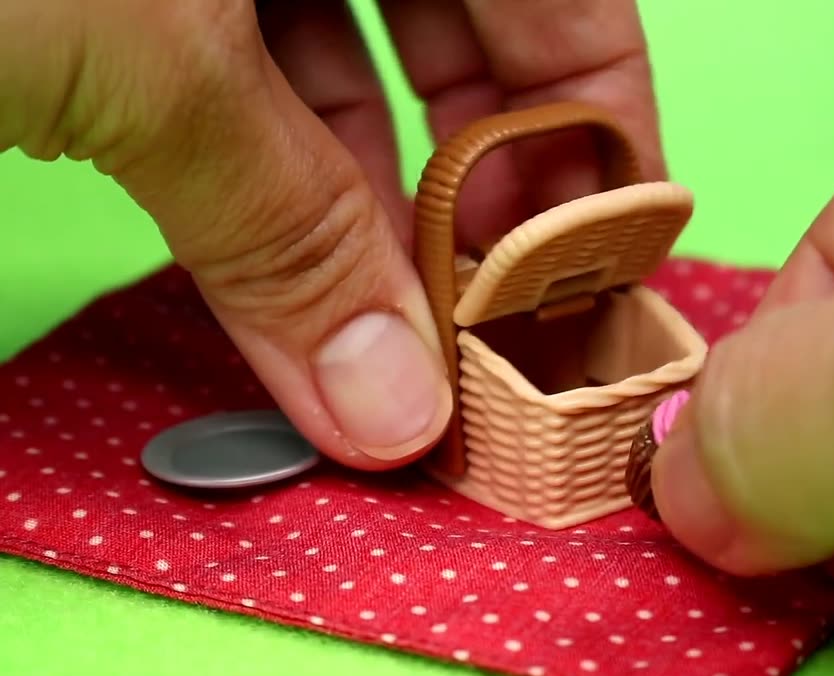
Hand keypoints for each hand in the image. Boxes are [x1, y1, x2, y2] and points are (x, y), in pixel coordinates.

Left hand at [0, 0, 664, 467]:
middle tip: (498, 330)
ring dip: (373, 220)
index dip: (610, 128)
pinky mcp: (150, 10)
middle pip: (471, 46)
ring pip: (346, 81)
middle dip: (488, 192)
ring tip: (397, 352)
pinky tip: (295, 301)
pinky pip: (244, 97)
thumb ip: (280, 225)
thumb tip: (396, 402)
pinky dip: (270, 196)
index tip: (612, 264)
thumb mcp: (146, 62)